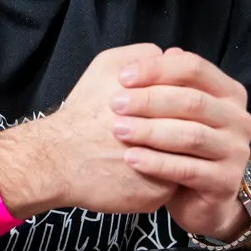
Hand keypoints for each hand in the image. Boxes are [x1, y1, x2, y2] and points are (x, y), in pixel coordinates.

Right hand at [3, 44, 175, 215]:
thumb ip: (143, 55)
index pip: (192, 97)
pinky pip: (172, 184)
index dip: (183, 100)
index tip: (166, 107)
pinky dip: (164, 178)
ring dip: (179, 154)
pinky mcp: (156, 195)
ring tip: (158, 149)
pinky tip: (144, 172)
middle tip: (165, 128)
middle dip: (186, 127)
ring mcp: (164, 167)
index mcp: (156, 102)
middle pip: (194, 128)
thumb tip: (174, 56)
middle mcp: (165, 133)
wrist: (56, 160)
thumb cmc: (82, 112)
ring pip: (189, 159)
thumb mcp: (106, 66)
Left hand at [112, 47, 250, 239]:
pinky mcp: (226, 182)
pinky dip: (156, 162)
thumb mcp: (175, 109)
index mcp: (229, 93)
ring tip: (118, 129)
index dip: (156, 68)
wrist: (197, 197)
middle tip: (115, 103)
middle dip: (149, 100)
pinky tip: (130, 158)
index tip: (122, 76)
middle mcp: (239, 119)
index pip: (194, 68)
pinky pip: (187, 169)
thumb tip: (162, 50)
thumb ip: (169, 80)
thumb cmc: (180, 146)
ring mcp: (236, 152)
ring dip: (150, 131)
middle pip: (192, 101)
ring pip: (190, 135)